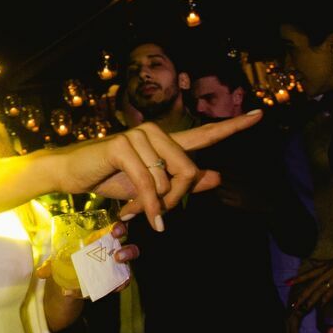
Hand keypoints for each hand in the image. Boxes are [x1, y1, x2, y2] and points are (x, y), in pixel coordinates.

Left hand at [37, 230, 140, 294]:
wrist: (66, 289)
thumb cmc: (64, 266)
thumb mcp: (55, 264)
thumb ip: (50, 266)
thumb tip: (41, 272)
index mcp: (96, 241)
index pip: (111, 229)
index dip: (118, 227)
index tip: (115, 229)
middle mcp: (108, 251)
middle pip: (125, 243)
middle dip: (126, 244)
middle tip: (117, 251)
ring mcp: (114, 267)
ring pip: (128, 259)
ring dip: (126, 257)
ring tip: (117, 261)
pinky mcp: (114, 281)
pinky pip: (123, 280)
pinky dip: (121, 282)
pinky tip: (116, 286)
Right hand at [58, 111, 262, 230]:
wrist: (72, 175)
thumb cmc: (110, 178)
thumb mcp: (151, 188)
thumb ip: (184, 183)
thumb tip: (217, 175)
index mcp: (166, 142)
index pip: (205, 134)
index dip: (233, 127)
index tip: (260, 116)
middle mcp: (156, 133)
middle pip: (189, 171)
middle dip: (176, 200)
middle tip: (157, 216)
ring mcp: (139, 136)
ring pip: (167, 180)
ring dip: (154, 206)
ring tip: (136, 212)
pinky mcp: (122, 145)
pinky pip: (147, 183)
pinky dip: (146, 205)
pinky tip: (138, 216)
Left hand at [287, 244, 332, 317]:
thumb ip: (322, 262)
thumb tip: (312, 261)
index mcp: (325, 265)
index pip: (308, 273)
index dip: (297, 278)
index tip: (286, 283)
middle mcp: (327, 271)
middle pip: (311, 285)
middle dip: (301, 295)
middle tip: (292, 304)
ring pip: (319, 290)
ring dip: (311, 300)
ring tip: (303, 308)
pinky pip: (331, 292)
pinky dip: (326, 299)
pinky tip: (321, 306)